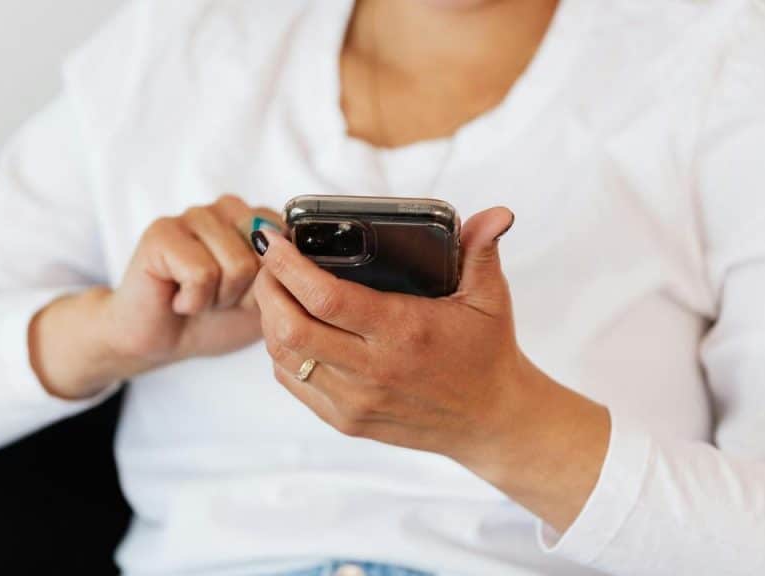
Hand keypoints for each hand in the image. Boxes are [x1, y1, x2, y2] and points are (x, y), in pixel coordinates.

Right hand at [30, 195, 281, 399]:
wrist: (163, 342)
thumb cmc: (216, 318)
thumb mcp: (268, 300)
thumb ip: (289, 275)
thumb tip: (295, 256)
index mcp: (257, 218)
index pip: (290, 243)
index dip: (272, 284)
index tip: (247, 294)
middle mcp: (227, 208)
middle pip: (266, 255)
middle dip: (247, 292)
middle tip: (219, 298)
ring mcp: (193, 214)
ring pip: (236, 265)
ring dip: (218, 298)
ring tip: (199, 297)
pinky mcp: (162, 232)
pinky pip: (202, 273)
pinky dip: (194, 300)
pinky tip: (179, 299)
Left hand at [253, 207, 609, 531]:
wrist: (491, 421)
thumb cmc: (487, 352)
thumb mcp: (490, 298)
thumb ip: (482, 250)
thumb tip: (497, 212)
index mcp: (403, 331)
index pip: (326, 298)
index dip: (288, 266)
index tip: (274, 240)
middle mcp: (374, 370)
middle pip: (290, 329)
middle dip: (268, 288)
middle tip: (269, 262)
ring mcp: (356, 401)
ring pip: (284, 357)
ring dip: (269, 319)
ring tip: (275, 290)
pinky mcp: (346, 421)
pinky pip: (293, 383)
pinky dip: (281, 352)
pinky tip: (289, 328)